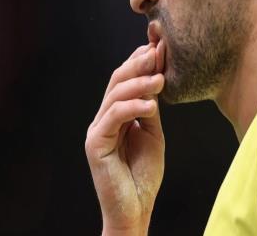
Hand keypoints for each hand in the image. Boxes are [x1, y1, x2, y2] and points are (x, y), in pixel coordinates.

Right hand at [85, 40, 164, 235]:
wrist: (135, 208)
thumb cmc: (143, 173)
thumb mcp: (153, 133)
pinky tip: (151, 104)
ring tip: (160, 79)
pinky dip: (132, 106)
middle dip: (138, 64)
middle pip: (117, 80)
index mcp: (116, 113)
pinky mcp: (95, 143)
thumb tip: (155, 78)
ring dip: (139, 83)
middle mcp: (104, 117)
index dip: (140, 61)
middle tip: (158, 53)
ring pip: (115, 94)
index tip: (160, 48)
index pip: (125, 79)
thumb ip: (149, 108)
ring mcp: (97, 129)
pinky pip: (113, 116)